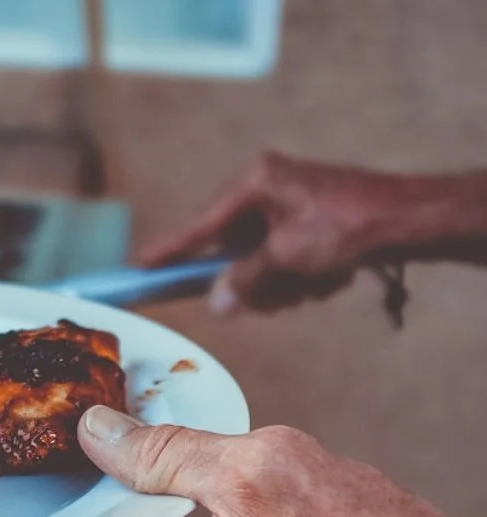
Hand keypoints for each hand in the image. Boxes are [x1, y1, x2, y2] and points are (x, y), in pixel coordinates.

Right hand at [139, 151, 486, 312]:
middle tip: (272, 295)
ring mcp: (289, 208)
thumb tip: (217, 302)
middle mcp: (267, 190)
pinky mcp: (310, 224)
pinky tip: (329, 277)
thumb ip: (245, 280)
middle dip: (254, 280)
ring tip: (312, 284)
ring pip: (262, 263)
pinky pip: (287, 262)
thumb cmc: (346, 226)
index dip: (168, 251)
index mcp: (253, 183)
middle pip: (233, 251)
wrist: (410, 220)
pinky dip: (303, 277)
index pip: (198, 225)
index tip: (138, 267)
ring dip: (283, 283)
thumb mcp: (286, 257)